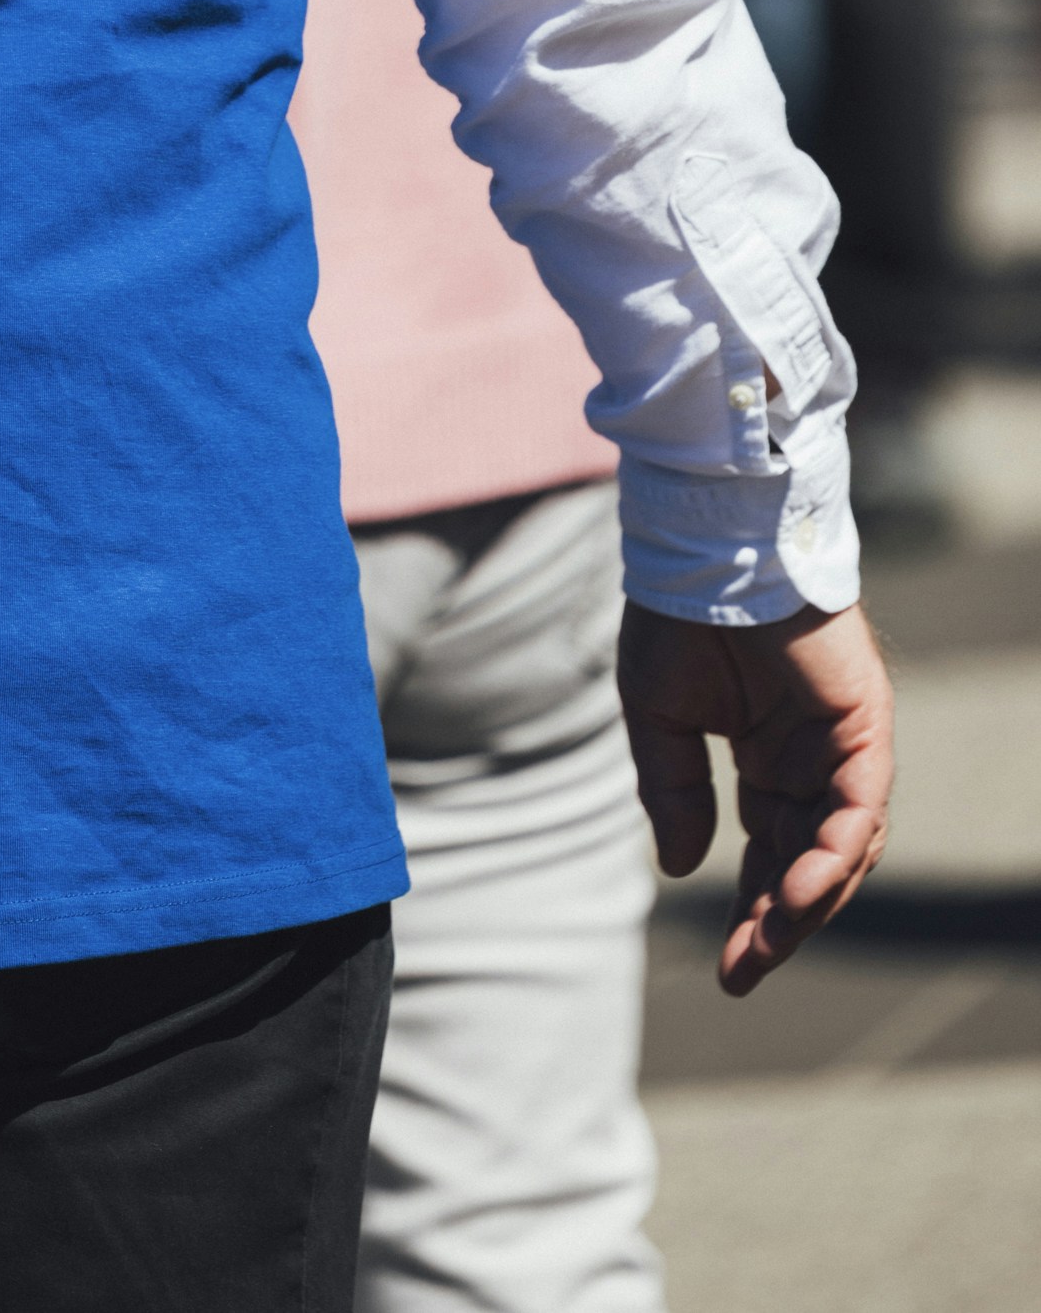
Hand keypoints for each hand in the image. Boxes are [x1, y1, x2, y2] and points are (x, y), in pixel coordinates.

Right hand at [618, 598, 892, 994]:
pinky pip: (860, 807)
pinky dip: (833, 853)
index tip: (728, 972)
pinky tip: (796, 890)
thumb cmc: (676, 617)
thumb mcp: (657, 719)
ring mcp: (844, 744)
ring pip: (844, 848)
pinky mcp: (865, 724)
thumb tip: (685, 869)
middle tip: (745, 973)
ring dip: (808, 902)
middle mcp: (813, 760)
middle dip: (779, 925)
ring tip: (767, 943)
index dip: (752, 915)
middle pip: (809, 864)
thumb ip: (673, 792)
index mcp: (769, 758)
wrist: (703, 548)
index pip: (769, 854)